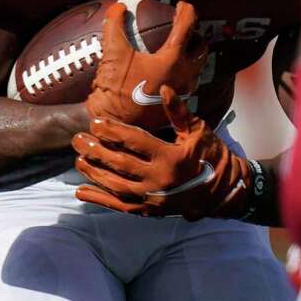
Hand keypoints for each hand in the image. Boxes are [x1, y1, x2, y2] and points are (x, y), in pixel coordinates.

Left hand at [74, 84, 251, 219]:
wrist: (223, 191)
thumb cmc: (211, 155)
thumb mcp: (198, 130)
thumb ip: (178, 112)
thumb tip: (163, 89)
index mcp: (171, 157)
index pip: (136, 142)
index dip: (114, 131)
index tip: (95, 122)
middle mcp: (159, 180)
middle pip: (120, 164)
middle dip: (97, 150)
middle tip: (78, 139)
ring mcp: (153, 198)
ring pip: (116, 185)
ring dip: (94, 173)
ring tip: (77, 159)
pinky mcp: (149, 211)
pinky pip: (120, 206)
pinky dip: (100, 199)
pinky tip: (81, 191)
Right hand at [84, 0, 206, 131]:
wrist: (114, 123)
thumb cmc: (115, 88)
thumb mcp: (113, 53)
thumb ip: (115, 25)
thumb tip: (118, 6)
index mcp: (173, 60)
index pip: (187, 27)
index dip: (187, 11)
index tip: (182, 5)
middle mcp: (184, 76)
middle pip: (201, 49)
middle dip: (196, 35)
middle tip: (184, 29)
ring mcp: (182, 92)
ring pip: (196, 68)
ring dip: (191, 55)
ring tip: (178, 48)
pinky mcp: (175, 105)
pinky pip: (185, 83)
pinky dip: (181, 72)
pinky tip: (167, 71)